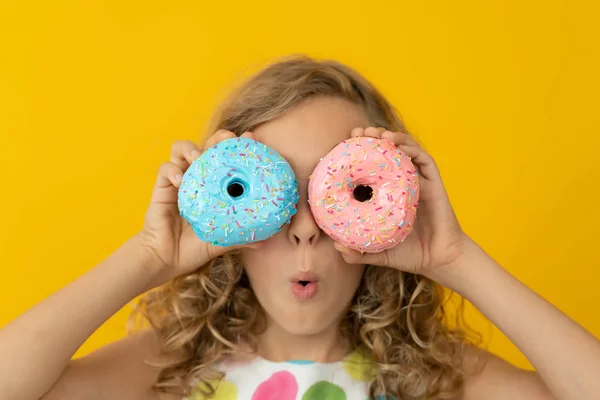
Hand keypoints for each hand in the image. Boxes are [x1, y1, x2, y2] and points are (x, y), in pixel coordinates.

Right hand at [137, 130, 261, 287]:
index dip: (239, 147)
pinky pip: (164, 169)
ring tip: (198, 157)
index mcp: (215, 187)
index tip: (252, 138)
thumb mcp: (221, 241)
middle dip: (218, 138)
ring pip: (181, 149)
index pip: (227, 159)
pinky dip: (172, 170)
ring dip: (190, 148)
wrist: (167, 260)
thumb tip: (264, 241)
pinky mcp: (162, 187)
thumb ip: (240, 238)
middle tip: (229, 138)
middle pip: (207, 146)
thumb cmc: (194, 248)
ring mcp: (179, 180)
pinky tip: (180, 180)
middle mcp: (198, 179)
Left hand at [334, 127, 468, 283]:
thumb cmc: (409, 254)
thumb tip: (337, 247)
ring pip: (404, 149)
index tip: (342, 145)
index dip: (357, 153)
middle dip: (370, 138)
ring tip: (375, 133)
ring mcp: (417, 180)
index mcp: (386, 194)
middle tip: (356, 133)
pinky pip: (423, 158)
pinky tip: (396, 143)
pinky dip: (410, 147)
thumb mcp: (377, 252)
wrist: (439, 260)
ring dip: (389, 136)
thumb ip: (357, 253)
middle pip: (385, 152)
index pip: (369, 167)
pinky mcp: (433, 181)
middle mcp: (401, 183)